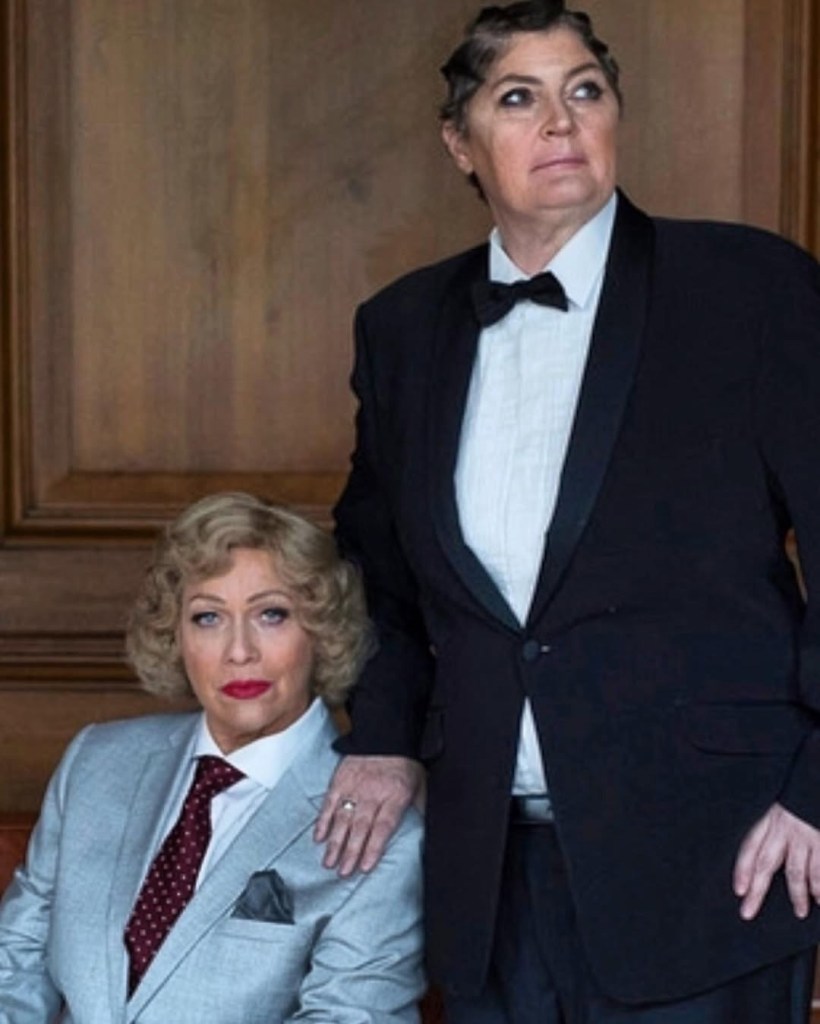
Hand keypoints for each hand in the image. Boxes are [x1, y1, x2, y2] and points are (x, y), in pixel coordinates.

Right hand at [314, 755, 423, 876]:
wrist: (386, 735)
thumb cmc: (404, 764)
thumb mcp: (420, 784)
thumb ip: (420, 808)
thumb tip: (428, 832)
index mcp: (395, 796)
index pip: (383, 826)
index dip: (373, 847)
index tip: (365, 866)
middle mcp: (373, 793)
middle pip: (361, 826)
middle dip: (351, 851)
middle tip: (343, 872)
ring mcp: (354, 787)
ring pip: (343, 818)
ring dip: (335, 842)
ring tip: (329, 862)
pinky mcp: (340, 780)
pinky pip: (329, 802)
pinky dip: (322, 820)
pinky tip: (318, 837)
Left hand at [733, 802, 819, 919]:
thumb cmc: (804, 795)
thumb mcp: (784, 807)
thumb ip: (775, 828)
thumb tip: (766, 857)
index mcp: (771, 818)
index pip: (750, 845)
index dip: (742, 868)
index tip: (738, 890)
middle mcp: (784, 828)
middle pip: (766, 864)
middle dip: (756, 891)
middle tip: (747, 912)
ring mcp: (805, 836)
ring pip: (796, 872)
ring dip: (798, 895)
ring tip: (800, 911)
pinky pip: (819, 871)